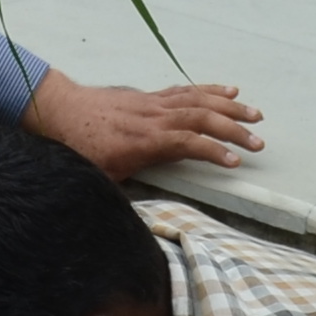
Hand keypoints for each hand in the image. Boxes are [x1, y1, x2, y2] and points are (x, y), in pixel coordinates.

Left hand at [25, 71, 260, 178]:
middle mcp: (153, 117)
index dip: (213, 151)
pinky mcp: (150, 96)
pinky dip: (210, 90)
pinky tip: (229, 91)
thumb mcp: (98, 178)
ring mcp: (153, 103)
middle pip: (202, 118)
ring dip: (230, 107)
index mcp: (144, 140)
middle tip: (258, 142)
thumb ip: (120, 197)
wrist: (57, 109)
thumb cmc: (77, 147)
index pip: (188, 142)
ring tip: (256, 114)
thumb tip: (134, 224)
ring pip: (198, 100)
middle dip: (233, 129)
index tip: (235, 162)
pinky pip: (186, 91)